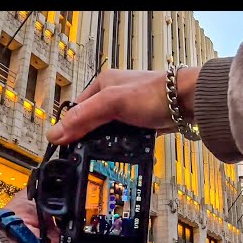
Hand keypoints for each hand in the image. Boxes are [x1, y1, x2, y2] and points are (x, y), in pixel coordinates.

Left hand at [6, 190, 123, 242]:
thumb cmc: (17, 224)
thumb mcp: (32, 197)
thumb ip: (47, 187)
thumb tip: (56, 172)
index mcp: (52, 224)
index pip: (76, 215)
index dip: (89, 208)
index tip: (101, 198)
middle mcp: (63, 240)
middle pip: (90, 231)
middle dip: (104, 222)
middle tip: (118, 211)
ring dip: (113, 237)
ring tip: (126, 225)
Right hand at [46, 67, 200, 144]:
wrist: (187, 101)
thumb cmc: (153, 95)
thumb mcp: (111, 103)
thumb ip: (83, 118)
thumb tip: (54, 133)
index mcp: (102, 84)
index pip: (77, 109)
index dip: (71, 128)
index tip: (66, 147)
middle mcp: (113, 95)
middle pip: (92, 121)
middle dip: (89, 138)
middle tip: (84, 156)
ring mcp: (128, 110)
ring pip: (108, 131)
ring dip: (106, 143)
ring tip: (101, 158)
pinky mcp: (141, 122)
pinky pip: (125, 137)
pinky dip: (122, 145)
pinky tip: (120, 155)